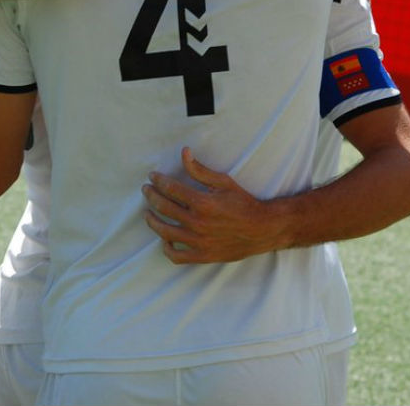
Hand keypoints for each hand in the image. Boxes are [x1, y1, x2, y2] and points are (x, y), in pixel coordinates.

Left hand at [141, 147, 283, 263]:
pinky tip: (165, 239)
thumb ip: (200, 170)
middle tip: (147, 190)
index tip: (152, 177)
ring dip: (152, 221)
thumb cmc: (243, 203)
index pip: (170, 189)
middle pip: (163, 208)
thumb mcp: (223, 182)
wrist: (263, 229)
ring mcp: (199, 242)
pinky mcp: (202, 256)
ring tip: (148, 214)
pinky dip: (167, 249)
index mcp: (202, 203)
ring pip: (165, 232)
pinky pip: (176, 257)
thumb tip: (184, 152)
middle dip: (151, 196)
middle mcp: (197, 223)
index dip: (158, 181)